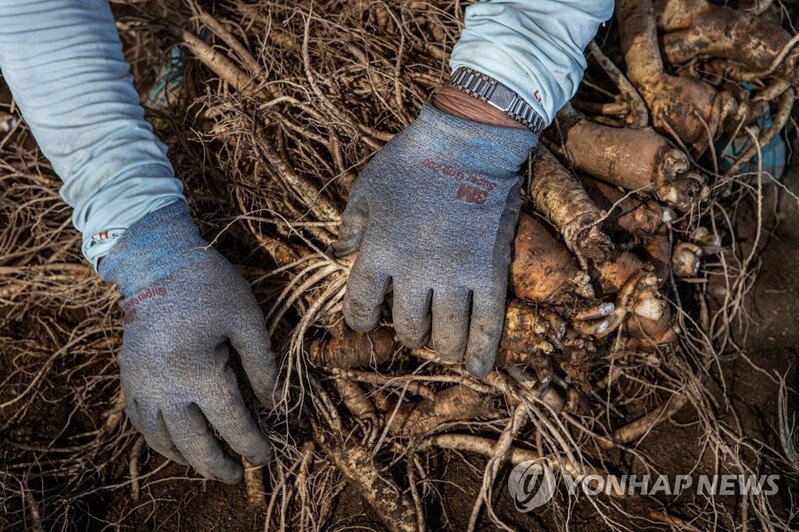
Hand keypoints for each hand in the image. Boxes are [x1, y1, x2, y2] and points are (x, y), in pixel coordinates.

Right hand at [99, 202, 277, 482]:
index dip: (251, 445)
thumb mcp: (248, 320)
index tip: (265, 458)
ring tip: (209, 466)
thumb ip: (262, 365)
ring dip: (186, 459)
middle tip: (238, 476)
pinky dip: (157, 441)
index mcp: (199, 371)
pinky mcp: (128, 377)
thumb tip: (273, 404)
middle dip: (218, 465)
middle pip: (193, 443)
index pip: (231, 424)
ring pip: (161, 440)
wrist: (158, 263)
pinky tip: (174, 445)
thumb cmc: (211, 287)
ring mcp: (141, 384)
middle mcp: (165, 386)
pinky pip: (138, 422)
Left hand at [333, 101, 537, 377]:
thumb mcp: (366, 189)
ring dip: (439, 346)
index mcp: (378, 252)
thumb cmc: (411, 161)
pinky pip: (486, 324)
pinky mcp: (488, 273)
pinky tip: (477, 369)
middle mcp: (413, 272)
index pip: (360, 308)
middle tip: (412, 326)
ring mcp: (454, 275)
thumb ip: (349, 227)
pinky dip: (481, 352)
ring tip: (440, 344)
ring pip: (444, 336)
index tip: (365, 320)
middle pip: (406, 328)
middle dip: (406, 333)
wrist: (469, 142)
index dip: (359, 321)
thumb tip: (338, 254)